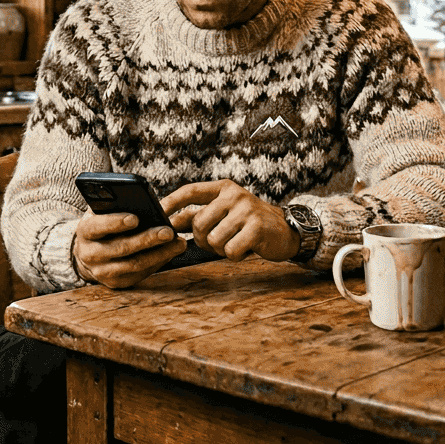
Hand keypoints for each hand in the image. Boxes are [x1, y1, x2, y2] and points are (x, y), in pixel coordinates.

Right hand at [72, 212, 185, 288]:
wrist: (89, 252)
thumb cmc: (102, 225)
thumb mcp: (101, 212)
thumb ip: (113, 205)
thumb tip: (140, 201)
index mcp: (85, 231)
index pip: (98, 226)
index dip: (116, 222)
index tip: (135, 218)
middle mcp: (90, 254)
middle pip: (121, 248)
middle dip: (147, 239)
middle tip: (168, 231)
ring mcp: (102, 272)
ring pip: (134, 264)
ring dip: (159, 254)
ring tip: (178, 243)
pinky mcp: (116, 283)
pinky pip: (140, 274)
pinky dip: (157, 262)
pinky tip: (171, 252)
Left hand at [161, 180, 299, 261]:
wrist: (287, 230)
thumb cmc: (249, 223)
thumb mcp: (225, 212)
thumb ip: (199, 215)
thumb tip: (169, 224)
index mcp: (223, 188)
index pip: (190, 191)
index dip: (171, 202)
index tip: (158, 213)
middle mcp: (234, 195)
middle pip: (198, 223)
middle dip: (203, 239)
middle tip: (218, 241)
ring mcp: (246, 210)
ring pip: (213, 239)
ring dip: (220, 249)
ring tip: (234, 243)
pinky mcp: (256, 228)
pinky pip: (230, 250)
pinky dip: (235, 255)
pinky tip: (246, 248)